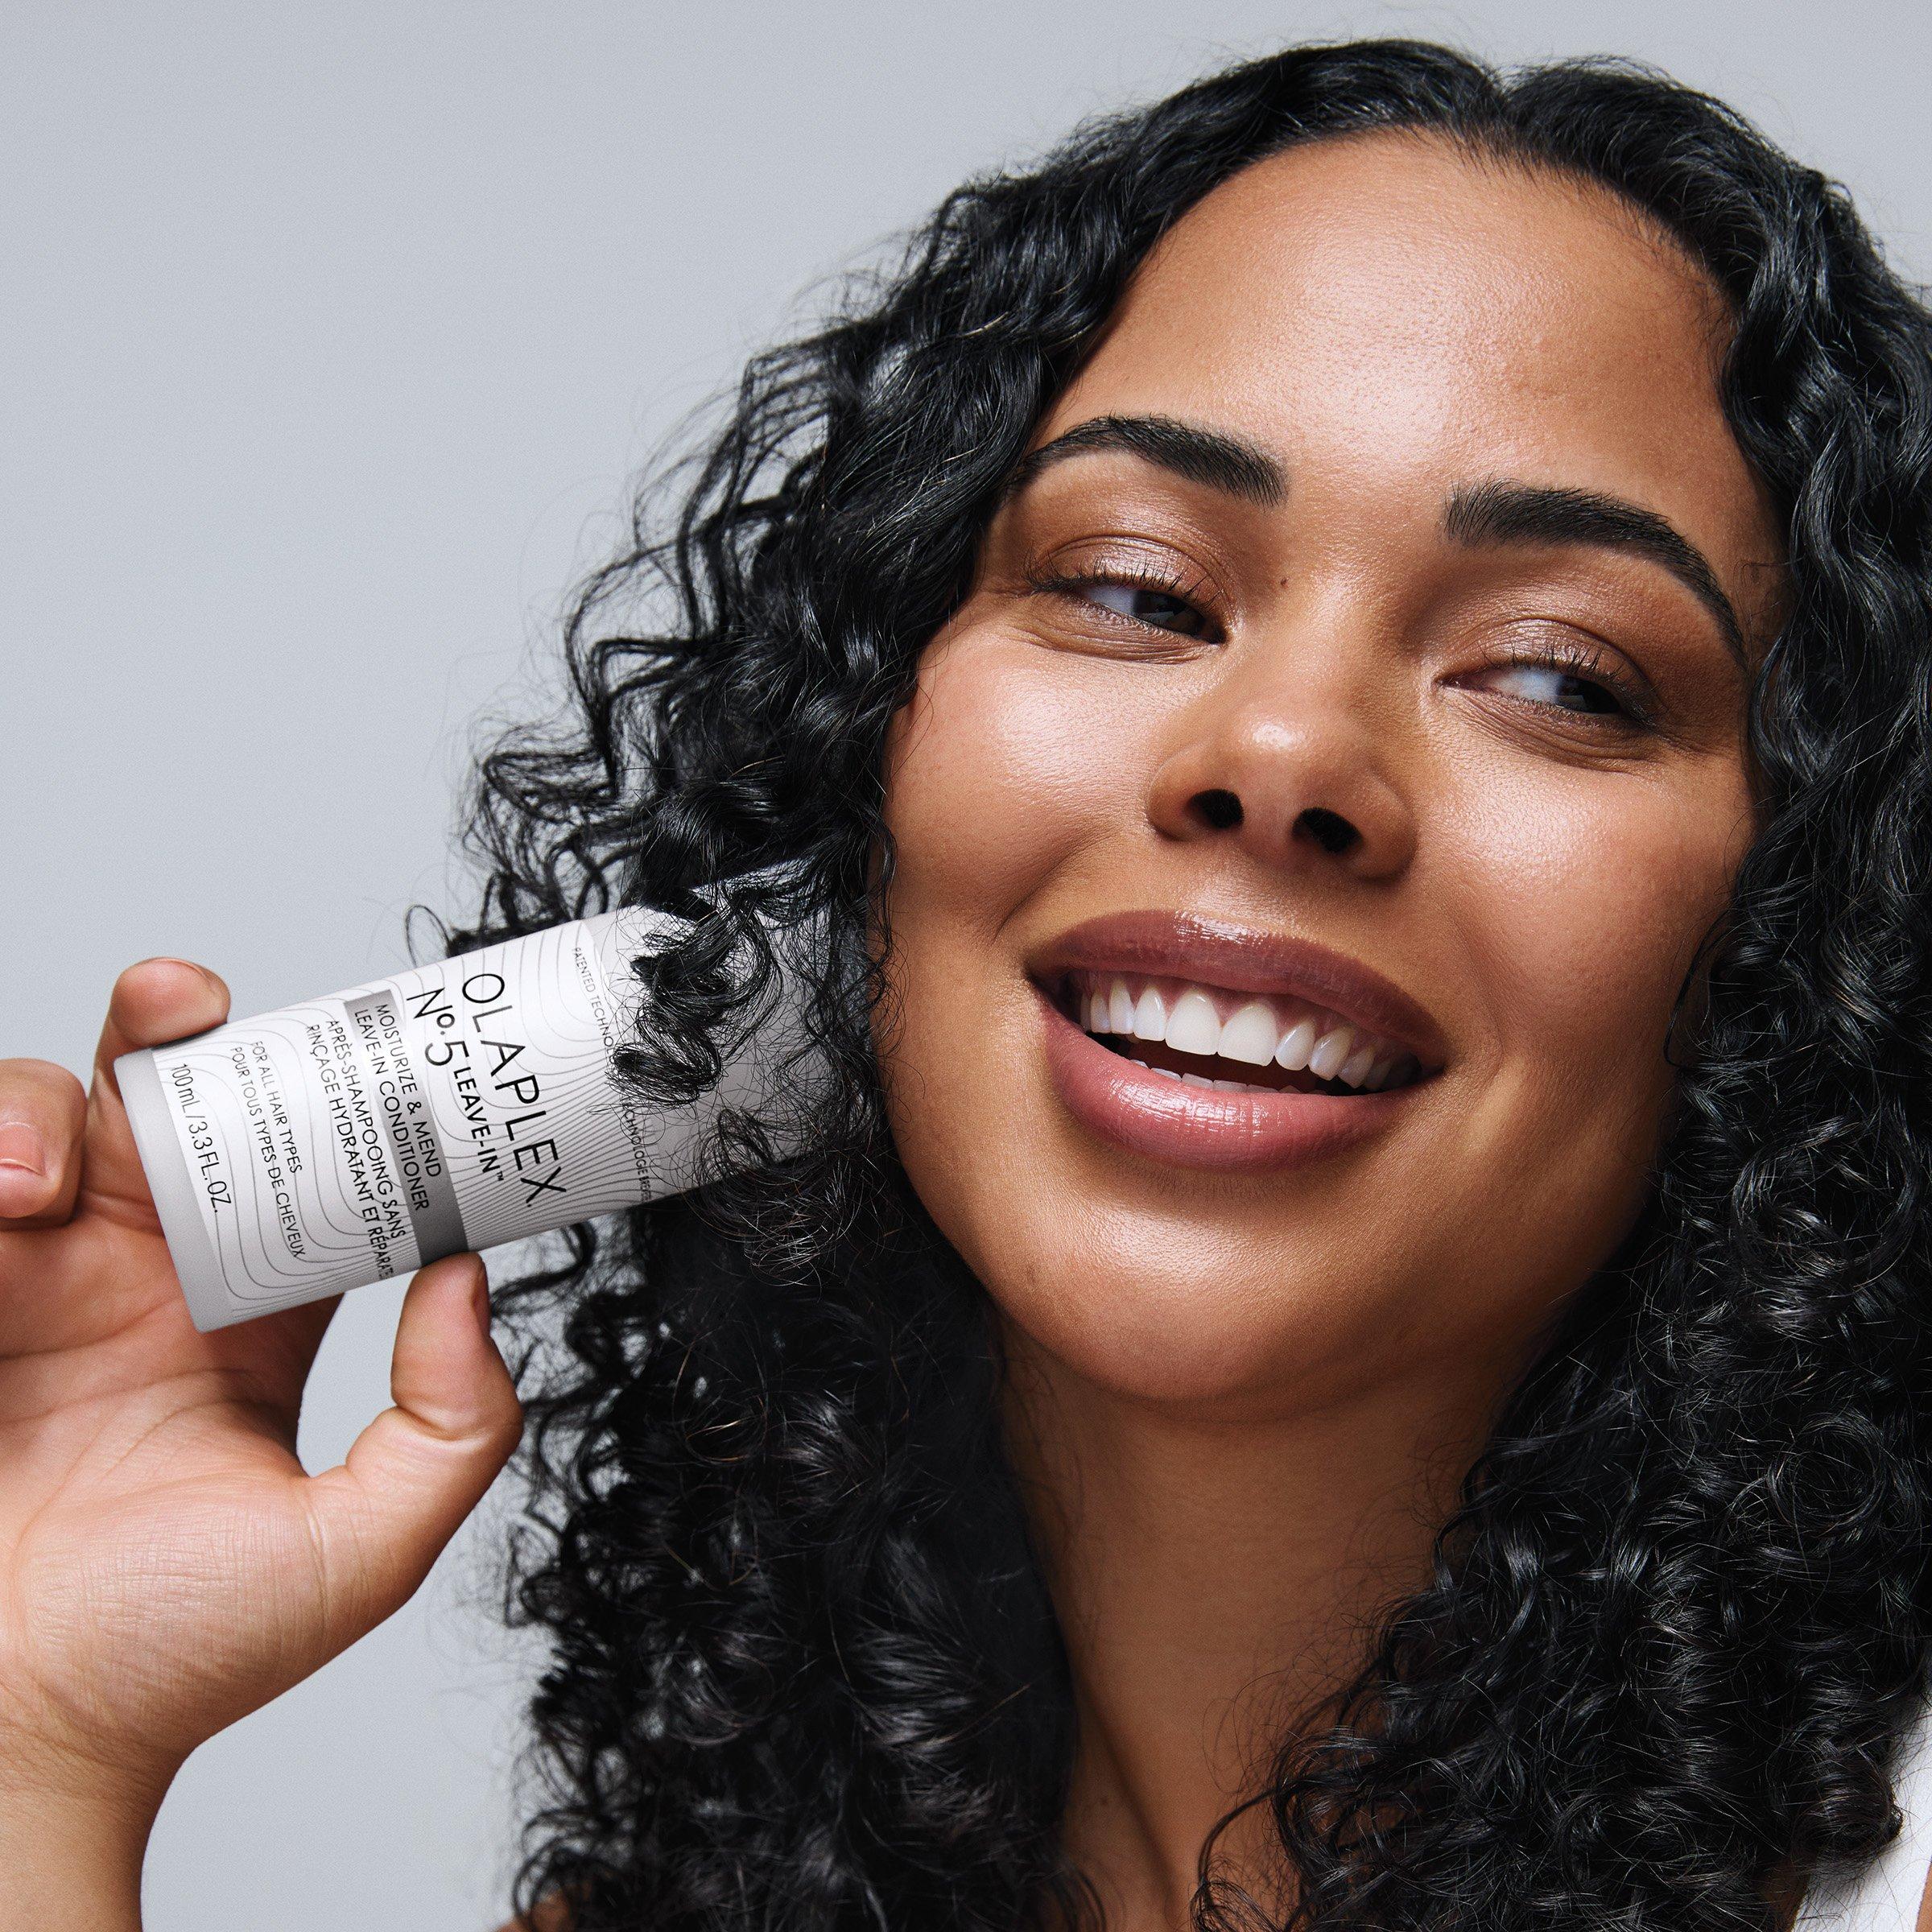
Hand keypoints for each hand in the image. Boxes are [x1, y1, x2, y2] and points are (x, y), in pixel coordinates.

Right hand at [0, 959, 522, 1882]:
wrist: (15, 1738)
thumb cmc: (171, 1660)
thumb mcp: (363, 1547)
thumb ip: (453, 1422)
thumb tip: (479, 1280)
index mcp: (247, 1317)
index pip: (301, 1165)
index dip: (330, 1096)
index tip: (359, 1052)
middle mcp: (141, 1280)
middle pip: (163, 1102)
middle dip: (167, 1028)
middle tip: (182, 1003)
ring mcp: (30, 1285)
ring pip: (42, 1119)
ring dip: (39, 1105)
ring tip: (36, 1182)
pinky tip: (2, 1205)